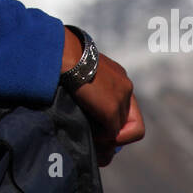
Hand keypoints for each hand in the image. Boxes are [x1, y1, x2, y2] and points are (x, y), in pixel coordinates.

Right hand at [61, 27, 144, 167]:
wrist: (66, 55)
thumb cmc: (66, 59)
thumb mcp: (84, 72)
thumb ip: (91, 86)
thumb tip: (85, 102)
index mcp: (119, 76)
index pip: (127, 106)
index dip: (117, 120)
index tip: (100, 125)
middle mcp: (125, 87)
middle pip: (127, 120)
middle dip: (111, 131)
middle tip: (95, 137)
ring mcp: (121, 98)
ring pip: (119, 129)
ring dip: (105, 134)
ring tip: (88, 132)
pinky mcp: (112, 110)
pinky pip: (111, 134)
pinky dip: (100, 137)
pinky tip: (86, 131)